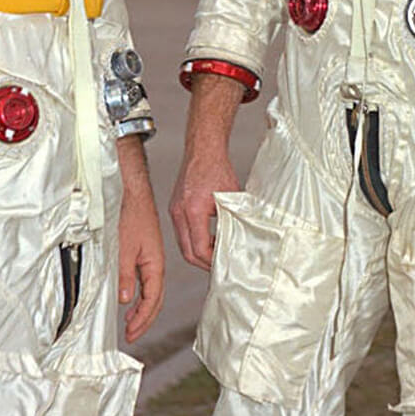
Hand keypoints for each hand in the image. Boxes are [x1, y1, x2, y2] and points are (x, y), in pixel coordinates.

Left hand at [117, 187, 166, 341]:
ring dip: (141, 308)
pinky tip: (129, 297)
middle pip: (155, 298)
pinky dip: (138, 293)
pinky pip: (144, 279)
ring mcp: (149, 257)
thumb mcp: (123, 248)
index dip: (142, 318)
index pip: (152, 299)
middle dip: (144, 318)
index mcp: (154, 263)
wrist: (130, 190)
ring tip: (130, 321)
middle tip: (132, 334)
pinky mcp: (142, 251)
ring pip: (151, 289)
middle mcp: (155, 262)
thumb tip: (124, 300)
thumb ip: (124, 275)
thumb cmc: (129, 214)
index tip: (132, 333)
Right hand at [169, 144, 238, 269]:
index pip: (199, 248)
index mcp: (193, 211)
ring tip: (215, 254)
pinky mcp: (175, 208)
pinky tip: (209, 239)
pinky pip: (182, 232)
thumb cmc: (217, 168)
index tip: (224, 263)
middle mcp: (180, 213)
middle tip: (219, 266)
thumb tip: (239, 239)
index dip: (212, 260)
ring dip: (198, 252)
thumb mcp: (230, 197)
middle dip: (203, 262)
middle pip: (187, 252)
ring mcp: (175, 211)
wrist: (203, 150)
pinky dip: (194, 240)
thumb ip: (233, 219)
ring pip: (183, 244)